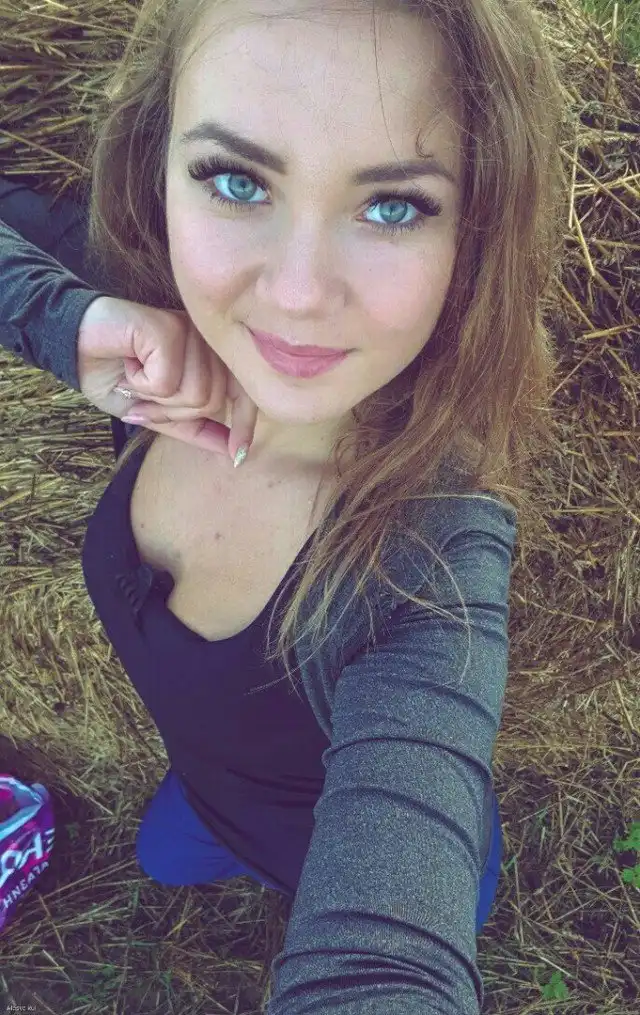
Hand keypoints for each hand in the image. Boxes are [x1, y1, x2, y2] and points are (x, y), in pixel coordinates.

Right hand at [77, 296, 256, 463]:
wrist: (74, 344)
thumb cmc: (115, 374)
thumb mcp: (156, 411)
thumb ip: (193, 427)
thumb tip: (233, 453)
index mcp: (209, 357)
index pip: (242, 393)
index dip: (245, 424)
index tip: (239, 454)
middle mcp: (206, 341)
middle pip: (212, 402)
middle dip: (171, 412)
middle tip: (143, 394)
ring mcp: (192, 332)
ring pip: (194, 395)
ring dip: (155, 398)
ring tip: (135, 375)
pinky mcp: (171, 328)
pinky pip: (169, 383)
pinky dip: (142, 384)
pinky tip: (129, 364)